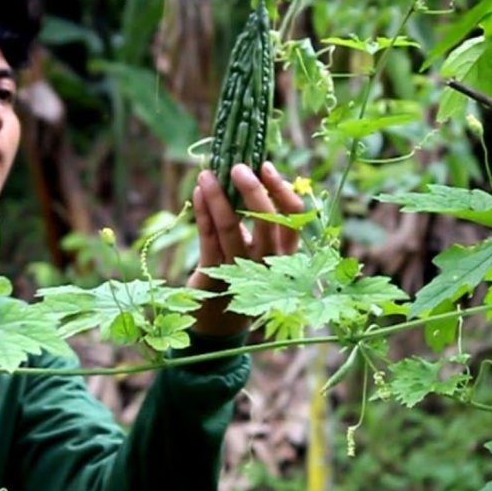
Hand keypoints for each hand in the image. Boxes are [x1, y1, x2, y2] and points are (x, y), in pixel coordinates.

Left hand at [186, 162, 304, 336]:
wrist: (219, 324)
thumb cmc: (241, 276)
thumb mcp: (257, 250)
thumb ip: (257, 220)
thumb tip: (248, 173)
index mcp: (285, 253)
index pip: (293, 219)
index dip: (282, 190)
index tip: (265, 166)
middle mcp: (269, 263)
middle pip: (267, 221)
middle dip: (252, 189)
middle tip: (237, 166)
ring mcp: (241, 271)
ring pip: (232, 228)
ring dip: (217, 197)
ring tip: (206, 174)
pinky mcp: (214, 277)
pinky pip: (208, 239)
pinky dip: (203, 212)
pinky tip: (198, 193)